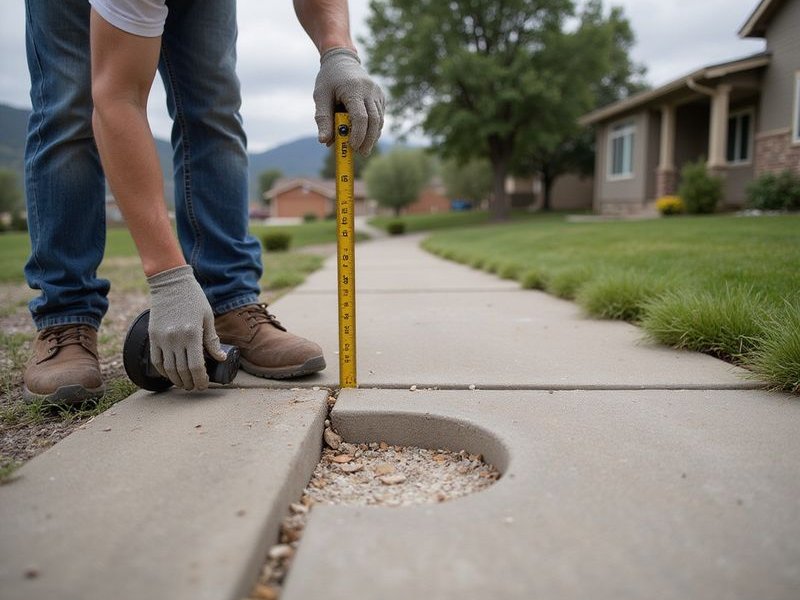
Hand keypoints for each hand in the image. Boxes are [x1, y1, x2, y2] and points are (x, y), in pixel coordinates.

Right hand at [146, 265, 225, 390]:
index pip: (196, 366)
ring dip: (177, 381)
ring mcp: (162, 338)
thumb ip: (212, 340)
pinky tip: (171, 375)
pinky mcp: (153, 336)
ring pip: (168, 369)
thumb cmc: (193, 299)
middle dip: (190, 383)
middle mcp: (175, 338)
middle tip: (196, 387)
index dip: (200, 379)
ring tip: (185, 384)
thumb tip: (220, 358)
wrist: (170, 283)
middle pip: (182, 371)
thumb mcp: (208, 317)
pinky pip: (156, 360)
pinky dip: (164, 371)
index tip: (204, 384)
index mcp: (192, 334)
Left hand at [313, 47, 384, 154]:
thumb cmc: (329, 80)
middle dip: (368, 140)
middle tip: (361, 153)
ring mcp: (377, 93)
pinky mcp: (380, 97)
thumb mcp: (320, 97)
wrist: (342, 60)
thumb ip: (322, 118)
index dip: (358, 134)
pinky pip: (380, 116)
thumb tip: (324, 141)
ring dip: (373, 136)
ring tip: (363, 148)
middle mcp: (370, 91)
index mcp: (354, 89)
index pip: (360, 116)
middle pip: (374, 121)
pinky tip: (366, 136)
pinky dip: (374, 128)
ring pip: (380, 120)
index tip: (353, 147)